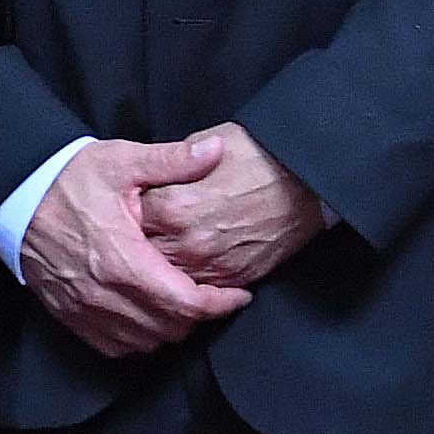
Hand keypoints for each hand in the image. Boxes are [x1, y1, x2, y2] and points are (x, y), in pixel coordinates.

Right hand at [18, 132, 248, 358]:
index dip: (220, 305)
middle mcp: (104, 293)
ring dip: (169, 328)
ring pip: (145, 342)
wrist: (14, 196)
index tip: (239, 295)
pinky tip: (146, 315)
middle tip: (212, 293)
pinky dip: (137, 338)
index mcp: (124, 259)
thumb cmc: (68, 178)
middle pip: (170, 328)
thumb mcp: (122, 161)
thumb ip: (173, 161)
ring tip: (182, 303)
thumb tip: (217, 151)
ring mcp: (84, 308)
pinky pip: (113, 347)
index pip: (186, 303)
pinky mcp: (69, 315)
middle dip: (198, 315)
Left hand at [133, 122, 328, 291]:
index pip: (130, 218)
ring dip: (159, 269)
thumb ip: (171, 164)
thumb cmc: (259, 156)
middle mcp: (188, 242)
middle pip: (143, 254)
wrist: (307, 182)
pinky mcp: (234, 279)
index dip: (128, 211)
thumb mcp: (206, 144)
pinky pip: (198, 289)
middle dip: (137, 245)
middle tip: (134, 236)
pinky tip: (183, 268)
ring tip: (156, 255)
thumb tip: (151, 174)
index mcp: (174, 206)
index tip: (127, 206)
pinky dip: (187, 281)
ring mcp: (212, 265)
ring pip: (167, 279)